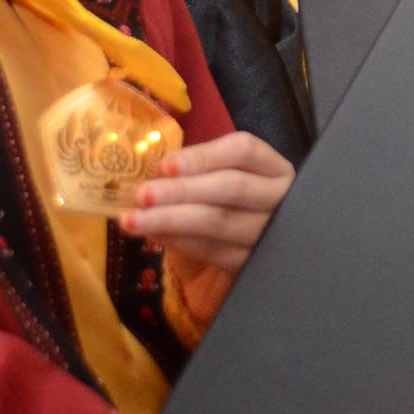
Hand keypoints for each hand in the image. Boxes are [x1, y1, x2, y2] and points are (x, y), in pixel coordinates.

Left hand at [118, 132, 291, 274]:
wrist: (235, 253)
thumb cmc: (220, 205)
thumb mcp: (212, 180)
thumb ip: (190, 170)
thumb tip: (147, 169)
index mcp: (271, 167)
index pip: (243, 150)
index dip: (204, 155)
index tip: (165, 165)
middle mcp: (279, 196)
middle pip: (232, 187)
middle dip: (181, 190)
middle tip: (141, 195)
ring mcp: (269, 232)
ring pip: (219, 222)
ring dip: (170, 220)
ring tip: (134, 220)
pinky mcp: (252, 263)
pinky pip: (213, 251)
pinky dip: (180, 242)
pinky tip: (155, 236)